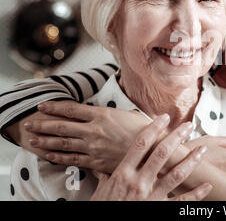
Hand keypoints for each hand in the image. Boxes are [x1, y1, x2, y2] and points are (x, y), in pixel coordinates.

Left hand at [23, 100, 149, 172]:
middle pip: (61, 126)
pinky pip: (72, 159)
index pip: (71, 109)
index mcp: (102, 114)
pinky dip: (58, 156)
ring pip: (63, 143)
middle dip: (42, 124)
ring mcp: (93, 147)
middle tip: (29, 123)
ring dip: (45, 140)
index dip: (54, 107)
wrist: (155, 150)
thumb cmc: (144, 130)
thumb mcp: (126, 114)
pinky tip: (48, 154)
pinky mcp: (96, 161)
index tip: (42, 106)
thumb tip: (95, 113)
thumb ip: (107, 114)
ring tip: (32, 139)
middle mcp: (94, 130)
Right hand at [91, 114, 210, 200]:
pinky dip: (196, 194)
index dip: (154, 128)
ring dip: (191, 160)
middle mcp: (138, 183)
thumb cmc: (104, 208)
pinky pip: (182, 202)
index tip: (164, 117)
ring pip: (176, 175)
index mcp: (123, 174)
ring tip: (202, 150)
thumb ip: (106, 177)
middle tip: (188, 126)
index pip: (141, 144)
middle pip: (161, 153)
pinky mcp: (159, 210)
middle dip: (176, 137)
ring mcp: (151, 197)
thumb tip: (103, 167)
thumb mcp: (100, 191)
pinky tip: (207, 186)